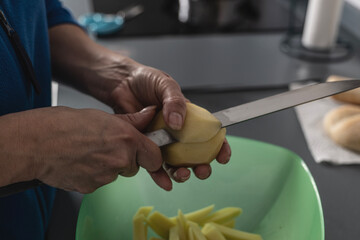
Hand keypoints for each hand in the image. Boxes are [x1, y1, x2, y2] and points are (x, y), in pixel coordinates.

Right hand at [0, 106, 170, 192]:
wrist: (36, 143)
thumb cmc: (65, 124)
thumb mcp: (103, 116)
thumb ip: (132, 120)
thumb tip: (150, 114)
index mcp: (127, 139)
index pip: (155, 158)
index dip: (151, 155)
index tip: (146, 153)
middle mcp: (120, 160)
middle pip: (135, 166)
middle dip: (127, 159)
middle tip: (108, 146)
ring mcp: (106, 177)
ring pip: (117, 173)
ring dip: (109, 166)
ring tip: (90, 151)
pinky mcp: (92, 188)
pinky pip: (100, 181)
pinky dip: (94, 174)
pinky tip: (81, 161)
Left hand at [92, 56, 231, 183]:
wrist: (122, 82)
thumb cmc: (147, 80)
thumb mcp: (165, 85)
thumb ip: (175, 102)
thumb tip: (178, 124)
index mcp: (188, 117)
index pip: (209, 134)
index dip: (220, 147)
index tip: (223, 157)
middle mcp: (177, 132)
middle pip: (194, 154)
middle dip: (201, 166)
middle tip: (201, 171)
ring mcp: (161, 140)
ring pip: (175, 163)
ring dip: (181, 173)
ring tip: (182, 175)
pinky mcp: (145, 145)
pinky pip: (153, 163)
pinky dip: (159, 175)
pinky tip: (164, 182)